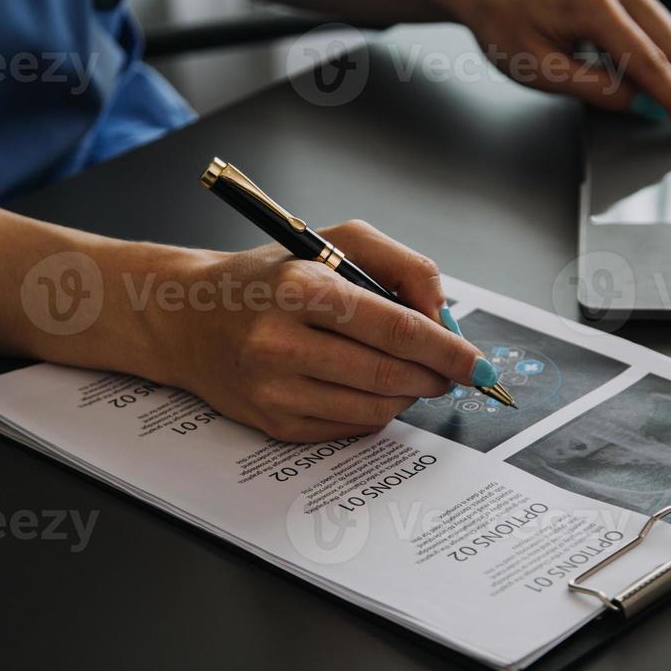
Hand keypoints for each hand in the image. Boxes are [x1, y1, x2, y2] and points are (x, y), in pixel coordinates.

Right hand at [148, 221, 489, 442]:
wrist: (192, 318)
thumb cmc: (274, 276)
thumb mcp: (338, 242)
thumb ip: (403, 267)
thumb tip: (444, 319)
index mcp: (301, 287)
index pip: (395, 328)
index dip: (448, 350)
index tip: (478, 364)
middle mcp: (281, 340)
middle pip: (390, 374)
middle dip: (435, 376)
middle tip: (451, 371)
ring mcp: (274, 388)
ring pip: (376, 407)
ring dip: (409, 395)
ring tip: (411, 375)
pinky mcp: (274, 423)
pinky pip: (350, 427)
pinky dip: (375, 410)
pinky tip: (369, 388)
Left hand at [454, 0, 670, 138]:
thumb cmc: (505, 25)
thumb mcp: (540, 71)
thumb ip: (597, 90)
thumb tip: (643, 106)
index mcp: (593, 5)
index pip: (650, 64)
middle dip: (656, 82)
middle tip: (605, 88)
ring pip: (670, 40)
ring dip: (646, 66)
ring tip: (594, 63)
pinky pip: (656, 29)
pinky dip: (640, 51)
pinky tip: (601, 50)